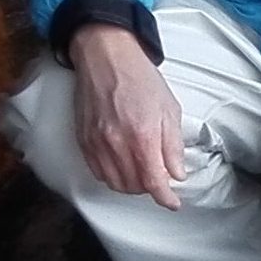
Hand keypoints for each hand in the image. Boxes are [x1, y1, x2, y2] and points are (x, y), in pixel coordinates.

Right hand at [69, 24, 185, 208]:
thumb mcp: (169, 109)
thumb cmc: (140, 79)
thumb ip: (173, 146)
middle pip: (134, 186)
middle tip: (160, 179)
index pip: (154, 181)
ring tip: (143, 173)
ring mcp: (96, 143)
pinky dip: (112, 176)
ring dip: (131, 185)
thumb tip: (177, 173)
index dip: (165, 198)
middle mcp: (117, 143)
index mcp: (143, 135)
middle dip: (150, 189)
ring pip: (114, 183)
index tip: (172, 203)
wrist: (106, 58)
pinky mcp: (83, 139)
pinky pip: (97, 171)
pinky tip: (123, 166)